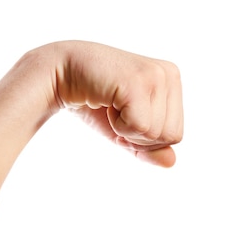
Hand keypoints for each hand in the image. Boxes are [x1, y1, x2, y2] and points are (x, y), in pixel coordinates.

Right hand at [51, 41, 182, 166]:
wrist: (60, 76)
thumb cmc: (94, 102)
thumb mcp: (124, 131)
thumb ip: (148, 148)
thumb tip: (171, 162)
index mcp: (172, 81)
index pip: (175, 135)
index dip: (144, 138)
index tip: (123, 114)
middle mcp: (169, 73)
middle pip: (171, 136)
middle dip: (138, 136)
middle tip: (116, 110)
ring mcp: (156, 75)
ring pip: (156, 134)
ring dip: (125, 130)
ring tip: (111, 104)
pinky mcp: (139, 82)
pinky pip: (140, 127)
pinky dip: (118, 126)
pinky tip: (107, 102)